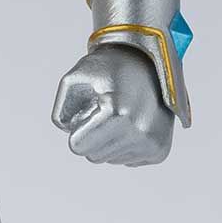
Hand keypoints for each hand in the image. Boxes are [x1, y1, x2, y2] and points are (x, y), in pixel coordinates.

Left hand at [52, 44, 172, 165]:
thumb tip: (67, 130)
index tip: (89, 108)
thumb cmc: (106, 68)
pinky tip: (131, 121)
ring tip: (119, 112)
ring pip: (110, 159)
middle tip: (104, 108)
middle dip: (92, 135)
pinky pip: (126, 160)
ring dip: (108, 139)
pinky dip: (123, 143)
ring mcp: (151, 143)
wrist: (146, 62)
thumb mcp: (75, 78)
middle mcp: (138, 132)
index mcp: (116, 112)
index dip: (77, 127)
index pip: (78, 146)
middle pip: (93, 156)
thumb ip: (62, 107)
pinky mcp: (160, 150)